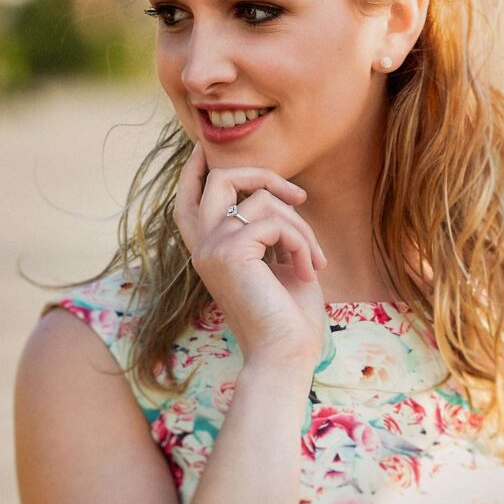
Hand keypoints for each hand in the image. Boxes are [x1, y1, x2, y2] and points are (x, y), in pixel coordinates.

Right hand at [172, 142, 327, 377]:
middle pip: (220, 177)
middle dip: (264, 174)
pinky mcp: (230, 251)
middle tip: (300, 197)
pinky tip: (308, 271)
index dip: (197, 169)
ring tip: (313, 260)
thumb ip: (268, 227)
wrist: (284, 356)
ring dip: (300, 226)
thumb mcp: (277, 261)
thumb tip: (278, 193)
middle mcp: (202, 246)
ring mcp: (212, 247)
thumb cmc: (287, 316)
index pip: (190, 198)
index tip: (205, 148)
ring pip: (261, 199)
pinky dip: (302, 242)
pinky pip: (275, 221)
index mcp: (209, 249)